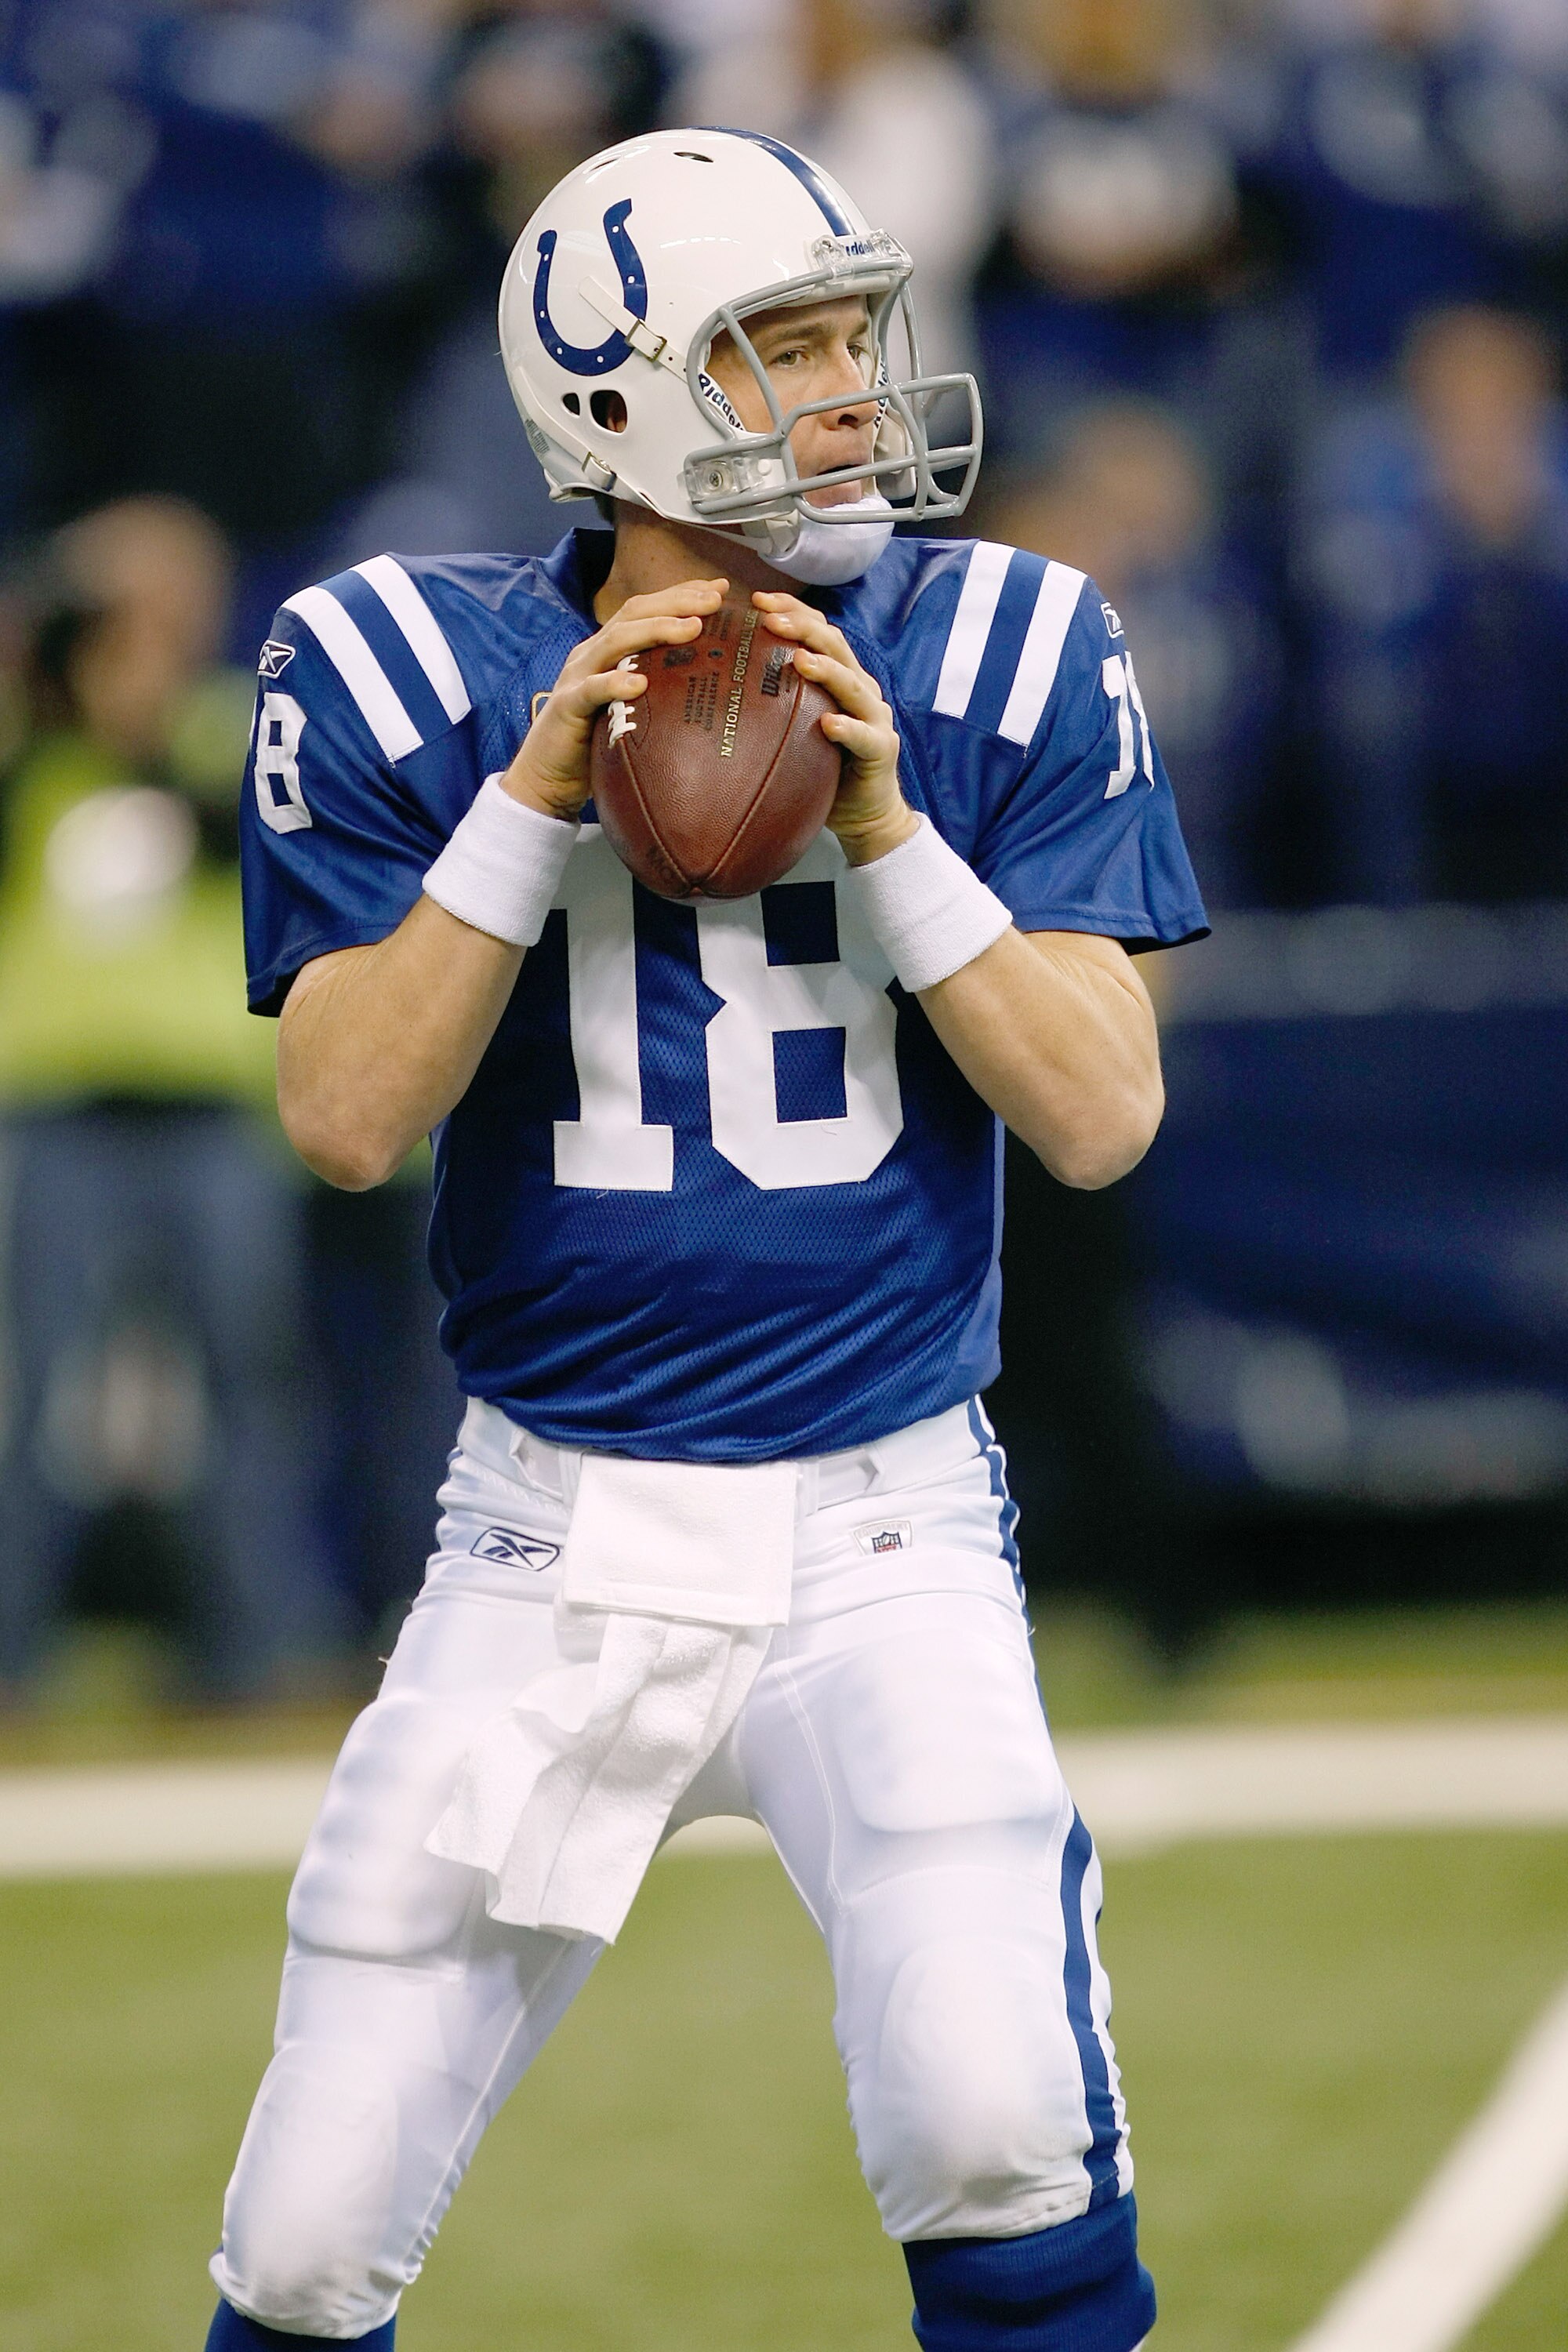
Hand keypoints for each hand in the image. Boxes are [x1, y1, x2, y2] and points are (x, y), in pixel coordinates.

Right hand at [499, 579, 728, 820]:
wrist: (547, 776)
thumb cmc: (596, 741)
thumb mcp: (632, 705)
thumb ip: (657, 687)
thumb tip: (708, 682)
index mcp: (608, 648)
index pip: (646, 609)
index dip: (680, 594)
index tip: (720, 588)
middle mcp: (592, 653)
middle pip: (634, 613)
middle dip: (676, 602)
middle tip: (714, 599)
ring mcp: (577, 676)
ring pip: (616, 641)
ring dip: (656, 630)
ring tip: (691, 628)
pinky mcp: (567, 706)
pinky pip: (591, 690)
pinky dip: (614, 683)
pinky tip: (640, 683)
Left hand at [752, 591, 918, 866]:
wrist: (866, 815)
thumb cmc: (824, 770)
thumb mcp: (794, 730)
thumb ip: (772, 706)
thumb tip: (715, 688)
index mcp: (840, 677)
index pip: (818, 632)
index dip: (792, 611)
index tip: (756, 600)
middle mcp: (861, 689)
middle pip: (835, 646)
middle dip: (803, 627)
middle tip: (769, 617)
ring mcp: (875, 718)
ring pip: (853, 684)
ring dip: (826, 669)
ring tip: (799, 659)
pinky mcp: (882, 749)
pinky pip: (864, 736)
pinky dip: (847, 728)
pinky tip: (828, 724)